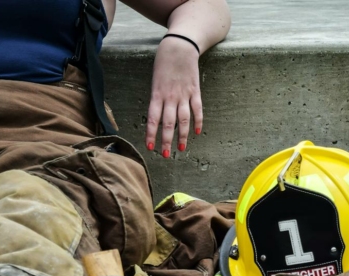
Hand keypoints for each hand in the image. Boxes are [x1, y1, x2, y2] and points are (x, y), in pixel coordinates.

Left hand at [146, 36, 201, 156]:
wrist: (180, 47)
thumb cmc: (164, 63)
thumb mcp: (155, 80)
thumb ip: (157, 99)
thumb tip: (158, 117)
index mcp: (157, 94)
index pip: (153, 119)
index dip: (151, 134)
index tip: (150, 147)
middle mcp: (170, 97)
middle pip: (168, 123)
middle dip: (167, 140)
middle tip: (166, 155)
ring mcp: (184, 95)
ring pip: (183, 120)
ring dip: (182, 136)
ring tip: (181, 149)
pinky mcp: (195, 92)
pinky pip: (197, 110)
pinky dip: (198, 122)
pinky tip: (196, 132)